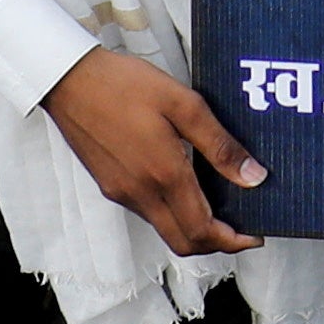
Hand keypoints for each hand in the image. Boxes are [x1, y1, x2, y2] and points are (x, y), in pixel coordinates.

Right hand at [43, 47, 262, 256]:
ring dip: (194, 228)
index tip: (254, 235)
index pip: (202, 231)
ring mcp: (121, 192)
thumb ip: (219, 145)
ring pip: (165, 229)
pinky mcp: (109, 185)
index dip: (233, 241)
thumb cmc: (124, 84)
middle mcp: (140, 193)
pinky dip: (172, 213)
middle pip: (184, 242)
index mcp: (163, 174)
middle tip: (240, 227)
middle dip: (217, 244)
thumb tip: (253, 177)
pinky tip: (184, 186)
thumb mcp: (183, 103)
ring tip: (218, 204)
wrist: (68, 80)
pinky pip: (147, 212)